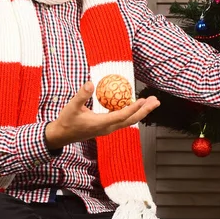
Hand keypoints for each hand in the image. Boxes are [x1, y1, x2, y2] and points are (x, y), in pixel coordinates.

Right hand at [45, 81, 159, 148]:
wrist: (62, 135)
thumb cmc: (67, 121)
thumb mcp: (71, 107)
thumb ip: (81, 95)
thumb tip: (90, 83)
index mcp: (101, 124)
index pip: (121, 116)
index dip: (133, 108)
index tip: (143, 100)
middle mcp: (108, 128)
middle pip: (131, 120)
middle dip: (145, 111)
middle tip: (156, 101)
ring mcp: (108, 129)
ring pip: (129, 121)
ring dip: (141, 111)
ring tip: (151, 101)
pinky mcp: (107, 127)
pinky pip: (123, 119)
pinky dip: (131, 112)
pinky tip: (135, 104)